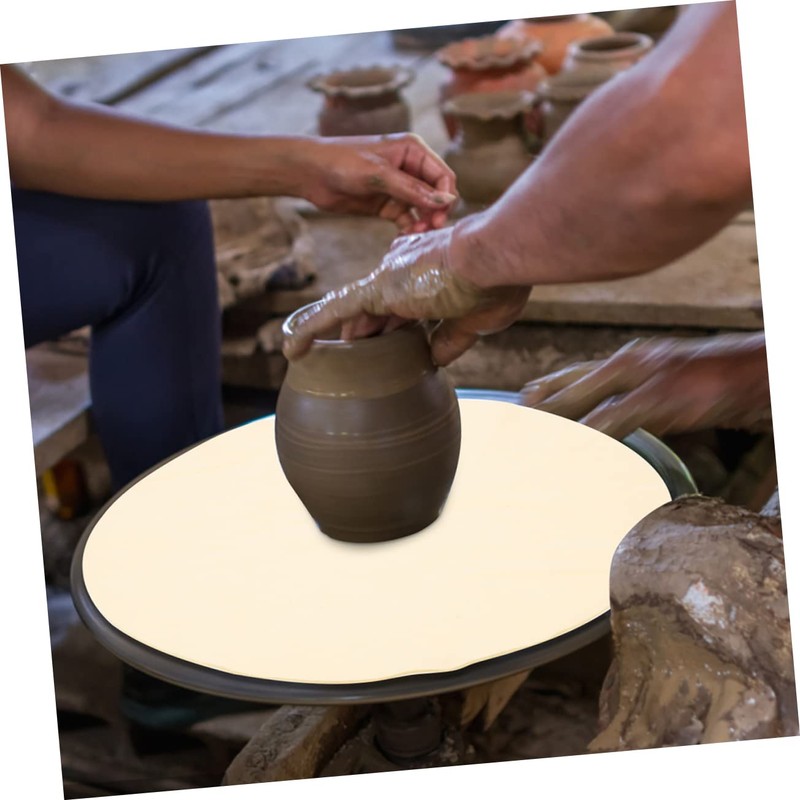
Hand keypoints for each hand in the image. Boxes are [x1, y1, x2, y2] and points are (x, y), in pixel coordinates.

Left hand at [281, 222, 530, 363]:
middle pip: (377, 311)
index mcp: (431, 278)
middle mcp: (406, 274)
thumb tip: (435, 359)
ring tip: (304, 354)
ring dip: (332, 334)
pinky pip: (334, 312)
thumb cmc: (497, 284)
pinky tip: (292, 350)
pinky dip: (312, 330)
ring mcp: (389, 281)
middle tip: (348, 356)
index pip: (407, 308)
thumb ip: (452, 339)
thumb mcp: (476, 321)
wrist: (494, 258)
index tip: (393, 347)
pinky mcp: (377, 290)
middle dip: (363, 335)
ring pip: (351, 311)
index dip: (396, 329)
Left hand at [300, 133, 457, 232]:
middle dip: (436, 212)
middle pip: (436, 194)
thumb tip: (445, 201)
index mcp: (413, 151)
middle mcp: (410, 168)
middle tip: (429, 230)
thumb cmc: (342, 162)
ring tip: (415, 234)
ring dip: (423, 222)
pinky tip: (404, 238)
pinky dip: (409, 228)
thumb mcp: (379, 174)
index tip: (439, 216)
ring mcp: (399, 188)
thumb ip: (412, 189)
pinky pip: (407, 218)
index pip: (442, 175)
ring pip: (423, 209)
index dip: (445, 196)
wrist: (311, 173)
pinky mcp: (387, 204)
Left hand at [520, 334, 770, 438]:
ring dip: (550, 423)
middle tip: (506, 427)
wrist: (760, 370)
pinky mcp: (659, 398)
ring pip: (581, 402)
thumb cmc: (719, 378)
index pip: (575, 375)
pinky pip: (610, 421)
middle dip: (537, 407)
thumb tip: (614, 419)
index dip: (545, 390)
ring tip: (521, 441)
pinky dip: (583, 436)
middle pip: (569, 387)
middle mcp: (631, 362)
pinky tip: (564, 450)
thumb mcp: (671, 382)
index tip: (518, 405)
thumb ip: (641, 397)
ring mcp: (642, 378)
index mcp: (633, 359)